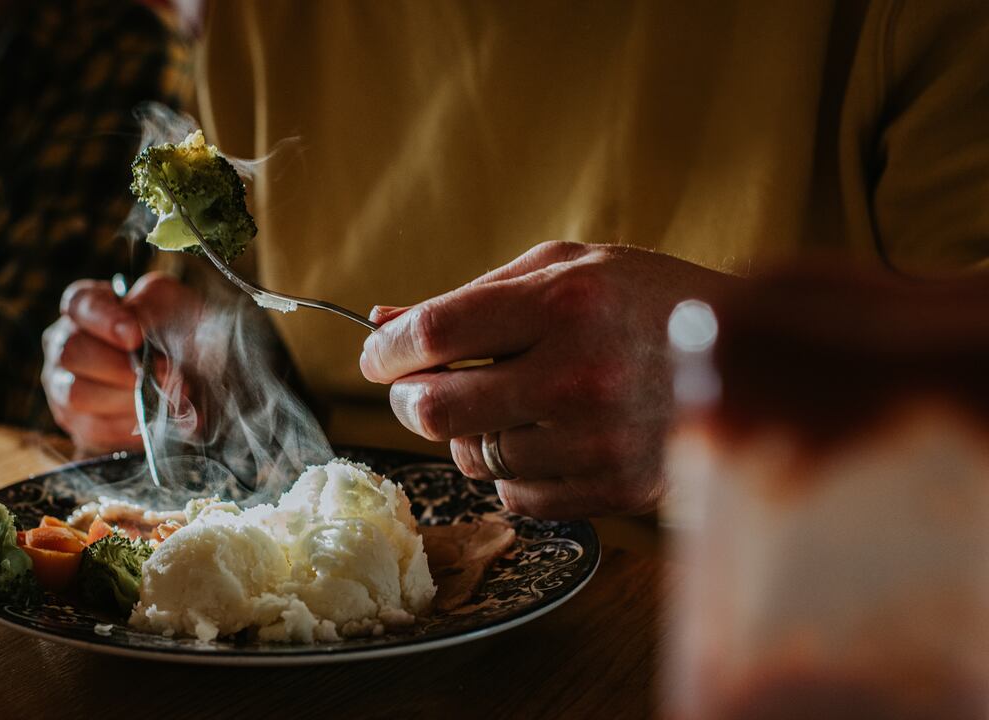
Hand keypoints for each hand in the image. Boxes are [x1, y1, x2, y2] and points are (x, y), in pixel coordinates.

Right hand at [41, 272, 201, 452]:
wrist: (200, 373)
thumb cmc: (177, 328)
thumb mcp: (170, 302)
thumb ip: (149, 305)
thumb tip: (131, 325)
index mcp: (83, 305)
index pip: (79, 305)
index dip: (104, 321)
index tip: (135, 335)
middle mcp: (63, 344)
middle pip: (71, 353)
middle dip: (121, 367)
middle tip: (164, 372)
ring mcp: (63, 386)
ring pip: (77, 394)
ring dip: (128, 398)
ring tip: (167, 396)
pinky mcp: (79, 424)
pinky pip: (94, 428)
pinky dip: (129, 424)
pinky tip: (157, 417)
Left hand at [360, 241, 735, 518]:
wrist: (751, 352)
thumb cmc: (643, 297)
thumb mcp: (562, 267)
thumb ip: (470, 296)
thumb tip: (382, 323)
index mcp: (564, 303)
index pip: (435, 335)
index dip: (387, 350)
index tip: (378, 356)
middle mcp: (579, 375)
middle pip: (439, 408)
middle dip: (411, 397)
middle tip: (418, 385)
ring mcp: (598, 440)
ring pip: (474, 458)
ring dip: (469, 434)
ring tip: (505, 403)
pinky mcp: (615, 488)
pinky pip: (515, 496)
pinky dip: (511, 470)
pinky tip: (543, 437)